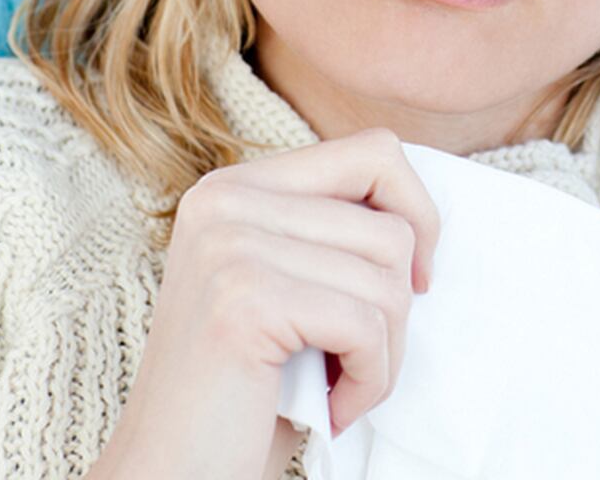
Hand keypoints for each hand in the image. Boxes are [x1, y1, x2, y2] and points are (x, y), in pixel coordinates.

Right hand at [93, 129, 439, 479]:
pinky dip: (369, 379)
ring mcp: (230, 243)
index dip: (417, 213)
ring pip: (388, 274)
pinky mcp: (245, 299)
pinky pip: (366, 323)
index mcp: (238, 185)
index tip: (413, 280)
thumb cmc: (249, 393)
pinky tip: (331, 409)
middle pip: (390, 223)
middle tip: (361, 357)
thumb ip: (334, 232)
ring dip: (385, 351)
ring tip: (340, 387)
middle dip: (399, 304)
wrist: (173, 478)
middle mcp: (226, 198)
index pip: (375, 152)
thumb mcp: (291, 284)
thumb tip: (426, 213)